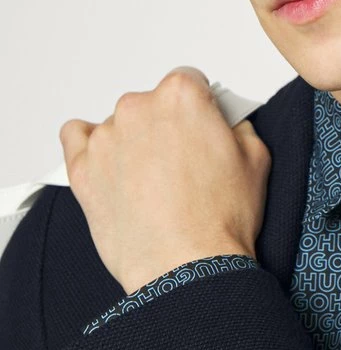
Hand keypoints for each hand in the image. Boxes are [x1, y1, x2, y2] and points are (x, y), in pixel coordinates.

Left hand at [59, 66, 270, 294]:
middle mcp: (139, 108)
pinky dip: (92, 146)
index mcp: (182, 96)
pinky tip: (111, 166)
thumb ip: (238, 126)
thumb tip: (226, 125)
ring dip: (134, 142)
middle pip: (153, 103)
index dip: (201, 107)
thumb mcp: (256, 159)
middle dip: (168, 127)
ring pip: (120, 123)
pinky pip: (76, 136)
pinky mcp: (82, 168)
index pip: (189, 81)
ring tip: (152, 182)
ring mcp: (106, 138)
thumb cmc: (220, 219)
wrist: (187, 268)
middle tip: (184, 165)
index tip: (203, 129)